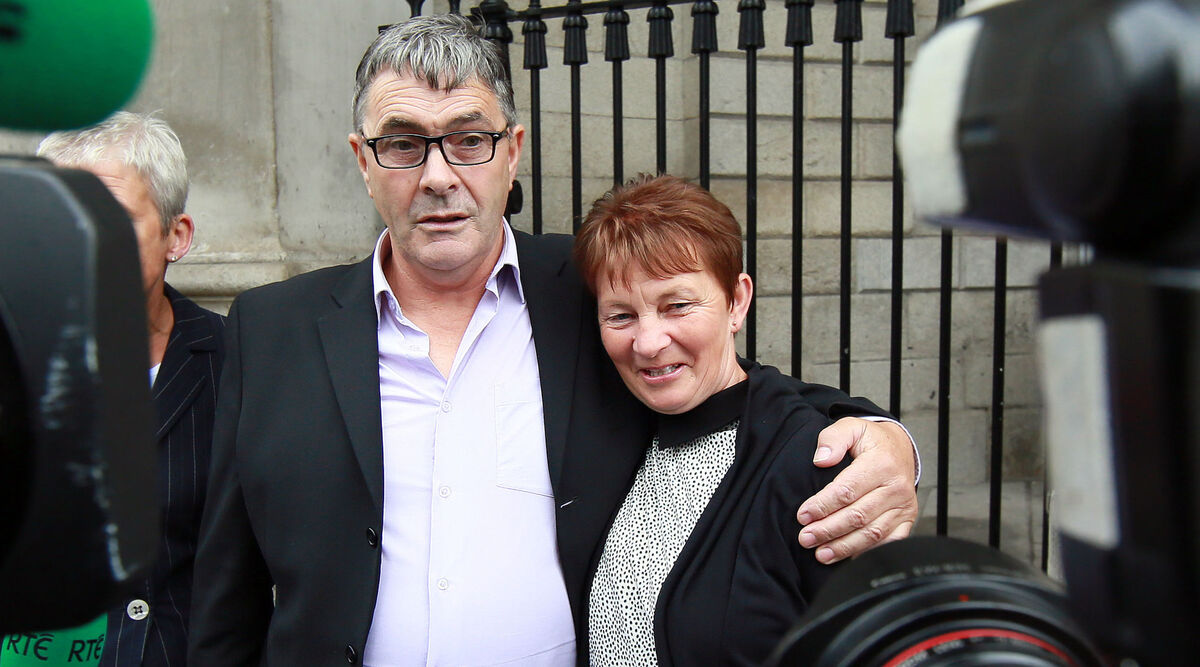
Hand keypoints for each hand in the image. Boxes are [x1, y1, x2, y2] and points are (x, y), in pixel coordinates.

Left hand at [796, 418, 917, 563]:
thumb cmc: (871, 440)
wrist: (900, 448)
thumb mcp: (851, 427)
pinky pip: (888, 542)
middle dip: (828, 530)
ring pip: (872, 533)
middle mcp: (896, 487)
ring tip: (821, 553)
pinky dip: (867, 552)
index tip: (803, 515)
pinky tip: (848, 558)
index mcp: (882, 463)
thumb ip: (832, 438)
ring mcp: (904, 506)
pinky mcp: (907, 519)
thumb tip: (820, 459)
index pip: (847, 490)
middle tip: (806, 538)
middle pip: (858, 516)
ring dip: (844, 546)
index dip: (823, 505)